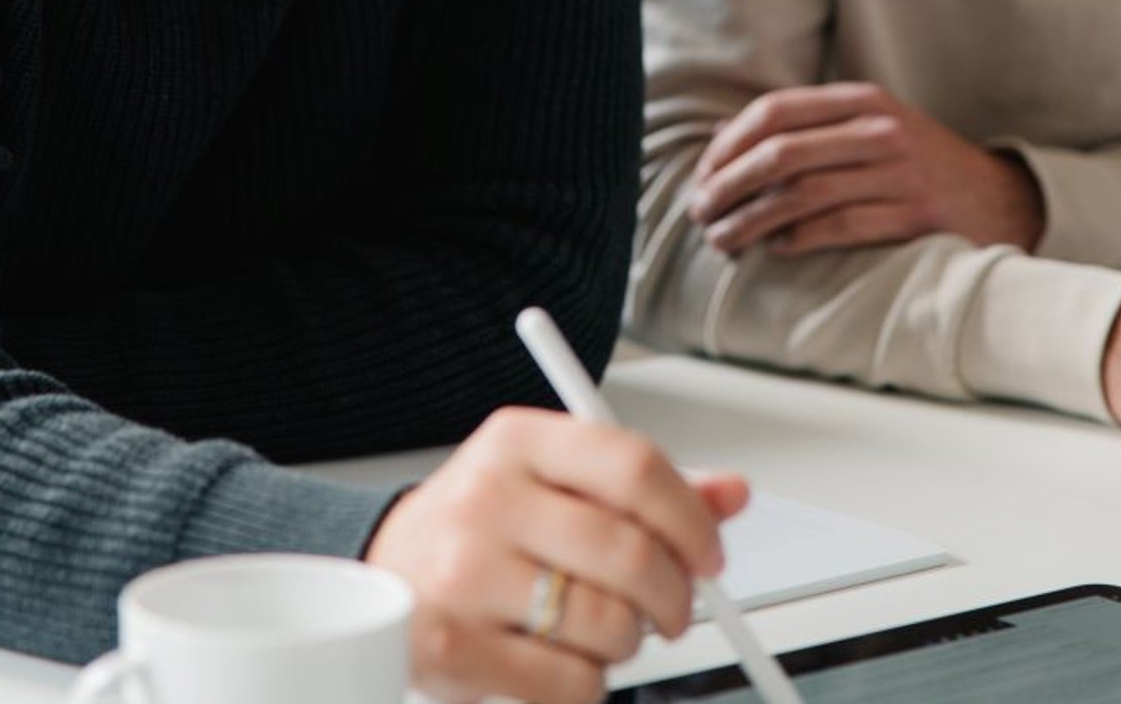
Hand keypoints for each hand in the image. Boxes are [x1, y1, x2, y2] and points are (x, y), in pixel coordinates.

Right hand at [365, 408, 747, 703]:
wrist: (387, 570)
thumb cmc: (485, 524)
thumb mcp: (558, 480)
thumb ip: (645, 488)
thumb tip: (733, 494)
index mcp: (520, 441)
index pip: (634, 466)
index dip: (690, 519)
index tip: (709, 556)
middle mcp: (487, 498)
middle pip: (631, 552)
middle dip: (675, 596)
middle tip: (675, 611)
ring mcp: (465, 574)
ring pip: (608, 624)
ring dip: (628, 642)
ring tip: (602, 632)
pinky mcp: (452, 648)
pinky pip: (570, 684)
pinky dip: (589, 686)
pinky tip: (565, 663)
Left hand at [687, 83, 1042, 257]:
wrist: (1001, 199)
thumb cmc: (918, 165)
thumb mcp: (872, 127)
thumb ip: (811, 129)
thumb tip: (725, 145)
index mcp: (863, 100)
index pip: (775, 112)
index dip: (729, 144)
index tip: (703, 175)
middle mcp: (880, 130)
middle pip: (780, 154)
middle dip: (728, 187)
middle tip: (700, 213)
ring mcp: (901, 172)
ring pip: (802, 195)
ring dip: (751, 221)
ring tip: (724, 240)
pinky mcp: (916, 215)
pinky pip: (840, 226)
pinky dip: (798, 239)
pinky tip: (775, 248)